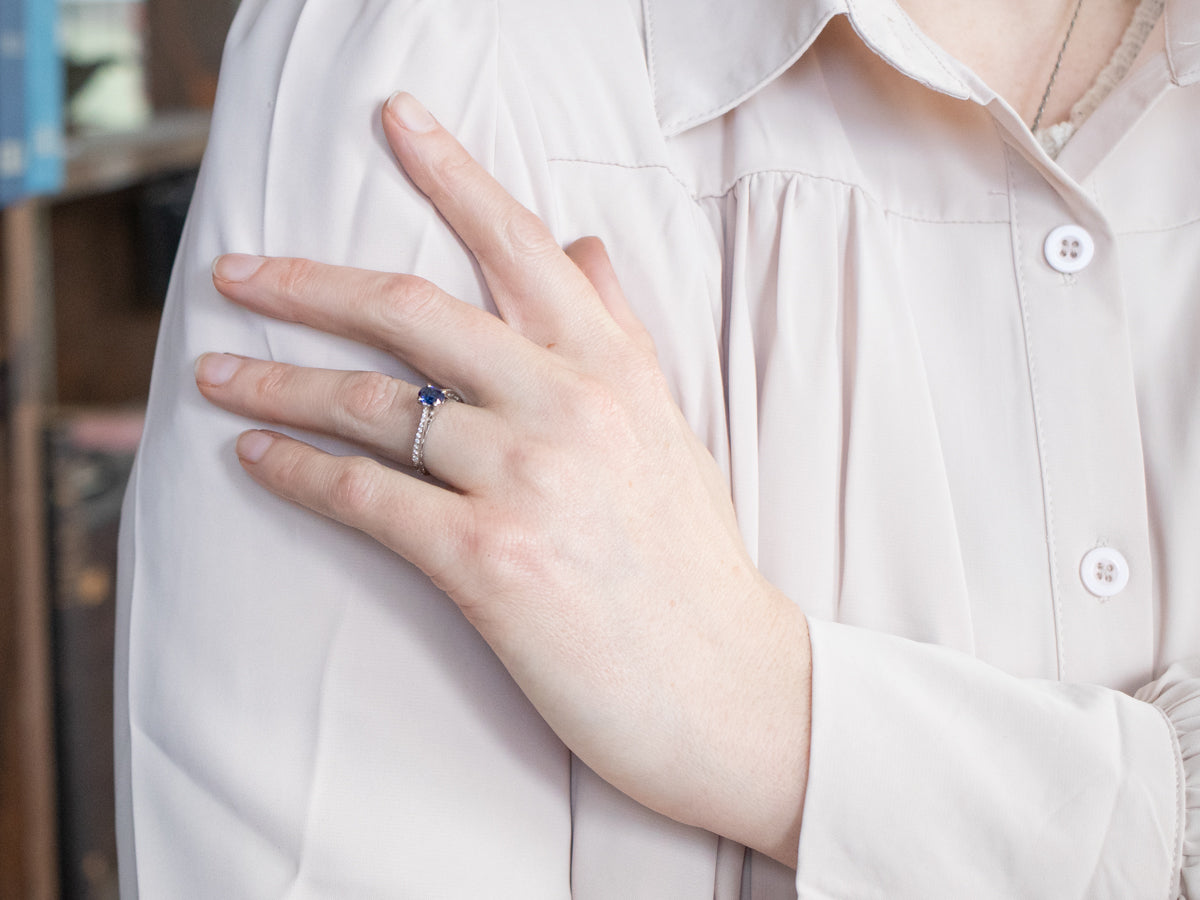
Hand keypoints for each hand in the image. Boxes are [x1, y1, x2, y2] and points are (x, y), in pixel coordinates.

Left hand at [195, 91, 810, 864]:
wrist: (727, 685)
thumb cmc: (694, 564)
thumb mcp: (670, 431)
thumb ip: (620, 333)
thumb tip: (585, 244)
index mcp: (614, 368)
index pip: (521, 245)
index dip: (452, 171)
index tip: (396, 120)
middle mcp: (569, 405)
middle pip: (412, 310)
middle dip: (309, 281)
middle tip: (237, 269)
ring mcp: (527, 478)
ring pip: (373, 400)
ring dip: (279, 381)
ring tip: (219, 371)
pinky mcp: (489, 559)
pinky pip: (366, 494)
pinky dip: (297, 470)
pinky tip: (254, 455)